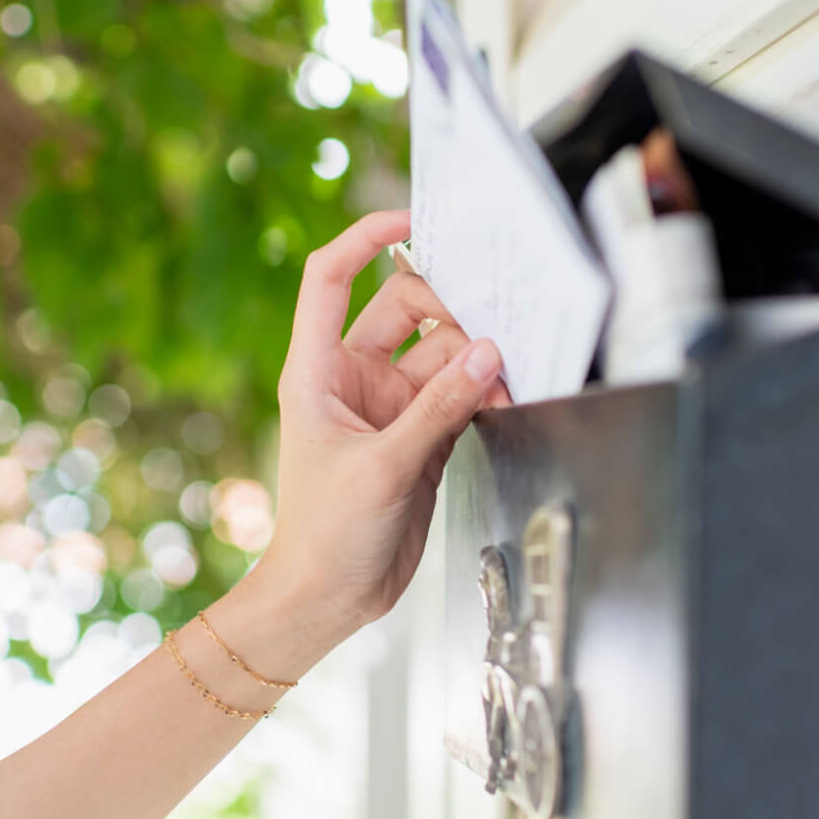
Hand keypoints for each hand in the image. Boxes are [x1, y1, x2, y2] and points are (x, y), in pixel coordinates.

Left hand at [251, 210, 510, 639]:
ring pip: (441, 355)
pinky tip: (503, 396)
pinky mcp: (419, 438)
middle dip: (448, 313)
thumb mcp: (384, 467)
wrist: (327, 598)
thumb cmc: (323, 536)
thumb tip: (486, 354)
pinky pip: (457, 395)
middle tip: (485, 338)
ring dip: (473, 360)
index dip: (365, 237)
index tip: (413, 219)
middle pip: (405, 309)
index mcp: (316, 370)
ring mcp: (388, 408)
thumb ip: (438, 409)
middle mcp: (351, 380)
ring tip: (500, 381)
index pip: (331, 277)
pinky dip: (481, 392)